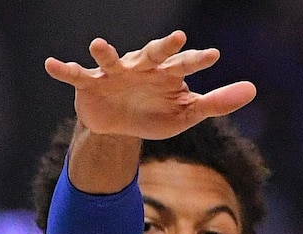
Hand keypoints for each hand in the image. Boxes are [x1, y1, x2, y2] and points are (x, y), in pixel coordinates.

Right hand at [45, 31, 255, 139]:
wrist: (119, 125)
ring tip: (98, 43)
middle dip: (163, 48)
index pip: (184, 66)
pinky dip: (62, 70)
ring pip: (110, 59)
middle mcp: (141, 67)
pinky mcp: (90, 84)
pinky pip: (76, 75)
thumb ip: (217, 102)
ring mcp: (114, 73)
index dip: (197, 62)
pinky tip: (50, 65)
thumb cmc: (155, 112)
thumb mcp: (187, 112)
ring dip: (104, 51)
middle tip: (177, 39)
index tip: (212, 56)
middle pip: (153, 55)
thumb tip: (252, 89)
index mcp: (165, 74)